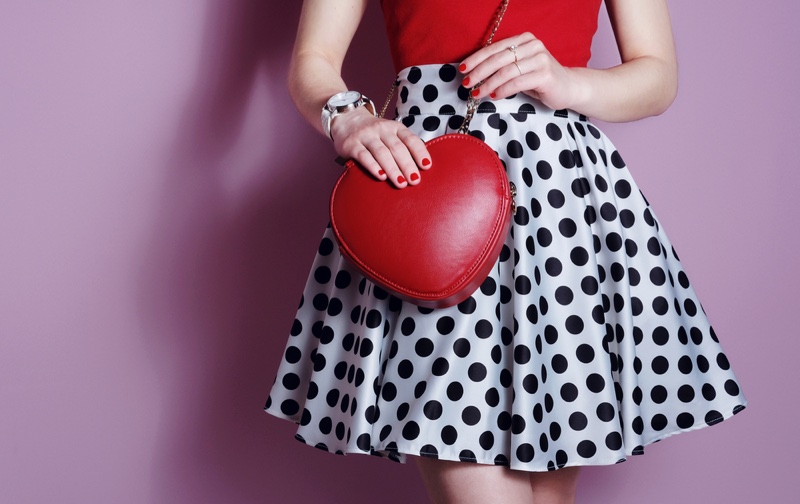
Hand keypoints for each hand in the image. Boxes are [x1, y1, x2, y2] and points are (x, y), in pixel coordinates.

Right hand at [330, 108, 431, 188]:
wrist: (346, 119)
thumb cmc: (374, 133)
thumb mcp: (390, 134)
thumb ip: (402, 146)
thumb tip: (420, 168)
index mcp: (395, 127)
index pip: (410, 139)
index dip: (420, 152)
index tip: (427, 166)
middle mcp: (381, 129)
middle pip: (397, 148)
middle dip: (407, 165)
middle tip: (414, 180)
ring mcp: (366, 136)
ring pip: (382, 153)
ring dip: (393, 169)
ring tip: (401, 183)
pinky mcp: (351, 144)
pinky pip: (364, 156)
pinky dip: (373, 166)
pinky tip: (381, 176)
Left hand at [459, 32, 582, 110]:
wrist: (569, 87)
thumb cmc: (540, 79)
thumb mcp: (519, 69)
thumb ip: (502, 66)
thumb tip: (474, 74)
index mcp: (524, 39)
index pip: (494, 48)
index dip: (476, 58)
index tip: (462, 69)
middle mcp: (532, 45)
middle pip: (498, 59)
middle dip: (479, 72)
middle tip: (466, 84)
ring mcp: (540, 59)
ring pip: (506, 71)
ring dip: (488, 84)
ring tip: (477, 94)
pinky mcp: (545, 74)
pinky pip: (517, 82)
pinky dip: (502, 90)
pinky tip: (494, 96)